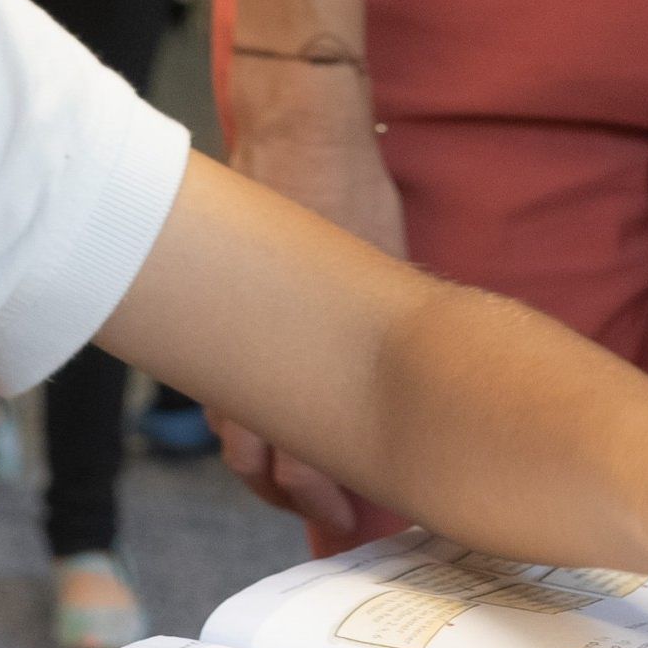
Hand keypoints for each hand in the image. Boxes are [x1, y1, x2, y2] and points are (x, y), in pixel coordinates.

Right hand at [214, 49, 405, 538]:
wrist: (297, 126)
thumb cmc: (348, 190)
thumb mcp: (384, 270)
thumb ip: (389, 333)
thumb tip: (422, 385)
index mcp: (293, 352)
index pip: (293, 456)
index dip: (316, 500)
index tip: (347, 522)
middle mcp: (248, 353)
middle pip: (252, 456)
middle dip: (287, 493)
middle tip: (330, 515)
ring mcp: (230, 333)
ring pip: (234, 424)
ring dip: (265, 458)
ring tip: (305, 480)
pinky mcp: (226, 313)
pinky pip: (228, 379)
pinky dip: (250, 409)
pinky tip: (280, 417)